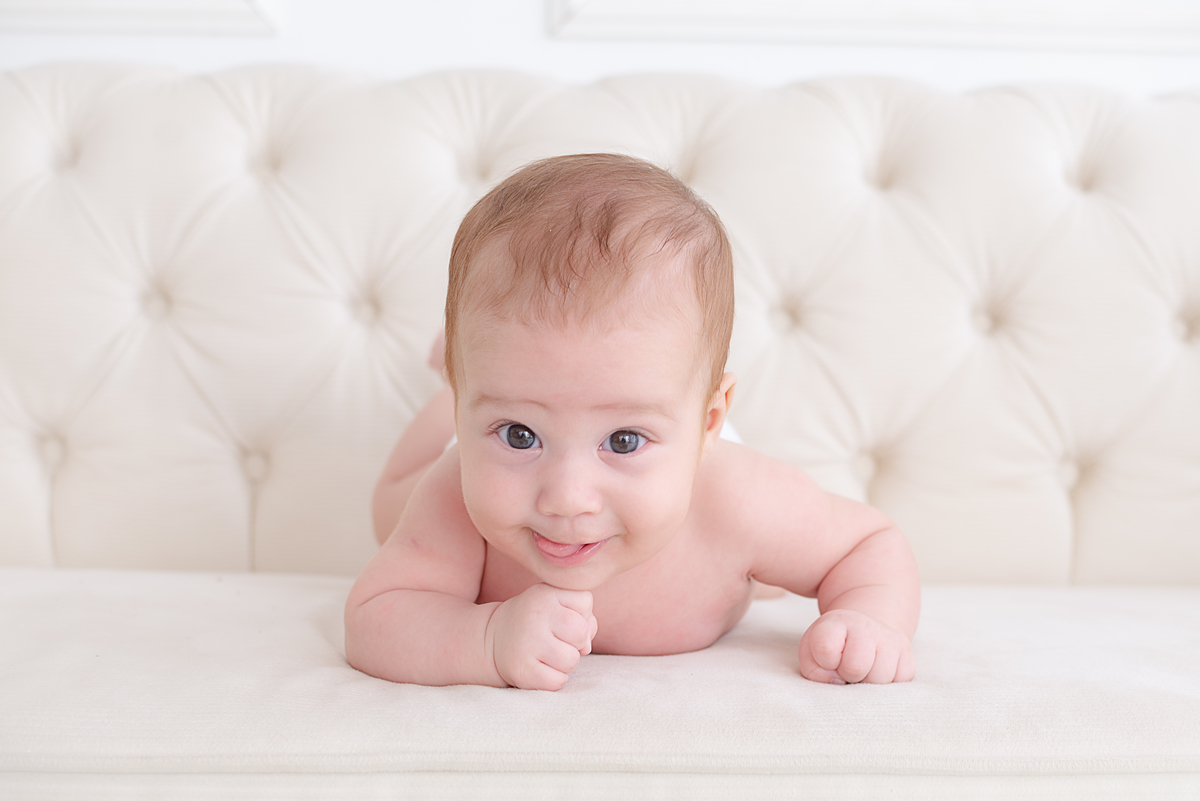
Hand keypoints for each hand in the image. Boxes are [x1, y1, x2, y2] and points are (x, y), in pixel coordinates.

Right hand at [486, 583, 597, 690]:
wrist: (492, 638)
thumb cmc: (536, 621)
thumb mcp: (556, 605)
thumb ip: (583, 617)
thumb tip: (585, 647)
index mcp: (545, 594)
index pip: (585, 601)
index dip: (580, 614)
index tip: (561, 618)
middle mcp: (535, 615)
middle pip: (580, 633)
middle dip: (576, 641)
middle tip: (558, 640)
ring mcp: (527, 643)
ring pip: (572, 660)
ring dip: (565, 662)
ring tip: (548, 654)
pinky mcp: (522, 670)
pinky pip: (558, 681)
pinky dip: (555, 679)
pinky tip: (540, 668)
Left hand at [798, 609, 913, 683]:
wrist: (863, 630)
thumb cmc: (833, 647)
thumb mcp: (812, 653)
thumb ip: (814, 671)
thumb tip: (839, 682)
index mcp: (836, 622)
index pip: (825, 650)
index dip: (823, 662)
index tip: (828, 658)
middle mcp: (865, 626)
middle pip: (855, 668)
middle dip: (848, 675)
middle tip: (847, 667)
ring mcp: (890, 640)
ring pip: (880, 679)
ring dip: (868, 682)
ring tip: (863, 670)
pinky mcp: (907, 656)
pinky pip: (899, 683)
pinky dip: (886, 685)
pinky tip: (877, 671)